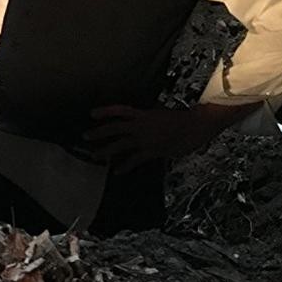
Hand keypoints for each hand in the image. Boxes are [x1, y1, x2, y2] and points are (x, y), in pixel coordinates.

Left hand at [83, 105, 222, 172]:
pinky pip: (135, 159)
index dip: (105, 111)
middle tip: (86, 136)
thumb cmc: (181, 118)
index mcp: (143, 114)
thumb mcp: (160, 113)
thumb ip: (147, 117)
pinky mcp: (152, 151)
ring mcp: (145, 139)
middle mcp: (141, 125)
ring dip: (106, 150)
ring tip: (95, 155)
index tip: (91, 113)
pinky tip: (117, 171)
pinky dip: (125, 165)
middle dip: (99, 132)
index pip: (119, 110)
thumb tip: (139, 120)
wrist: (196, 125)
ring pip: (121, 144)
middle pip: (114, 128)